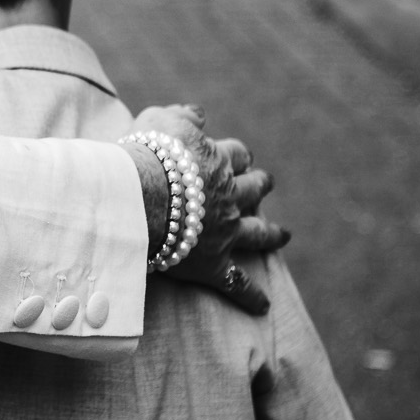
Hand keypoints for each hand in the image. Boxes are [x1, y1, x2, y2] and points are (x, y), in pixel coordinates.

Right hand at [130, 105, 288, 315]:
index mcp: (218, 161)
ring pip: (258, 231)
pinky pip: (236, 283)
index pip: (237, 154)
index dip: (237, 154)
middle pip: (254, 187)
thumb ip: (184, 115)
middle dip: (260, 185)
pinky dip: (250, 295)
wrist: (135, 197)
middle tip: (264, 184)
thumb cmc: (142, 154)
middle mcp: (229, 196)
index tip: (236, 155)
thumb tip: (199, 113)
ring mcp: (225, 231)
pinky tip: (263, 306)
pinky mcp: (213, 264)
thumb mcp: (159, 119)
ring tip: (284, 235)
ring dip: (272, 233)